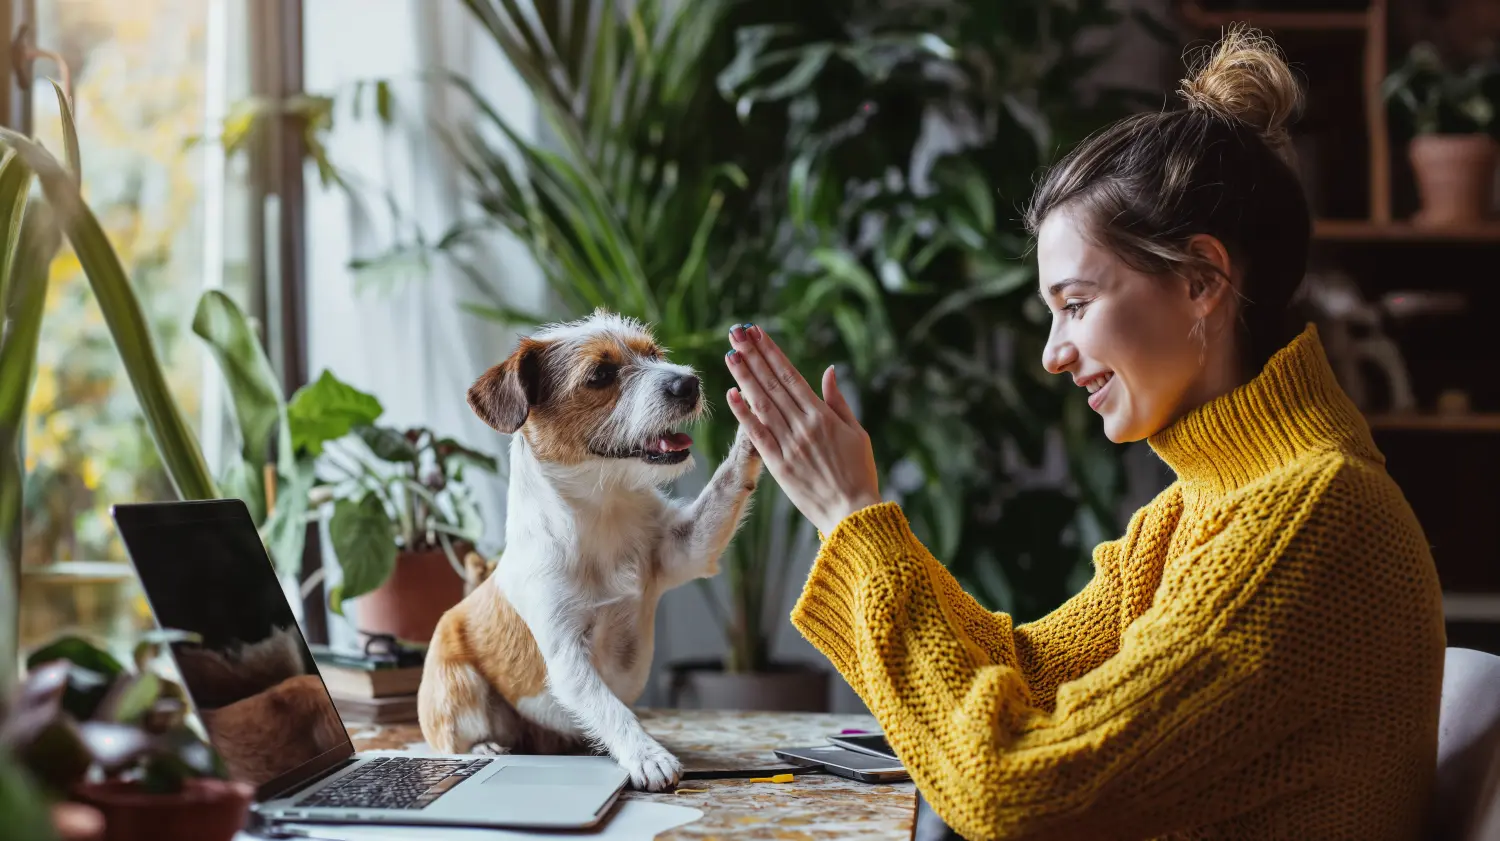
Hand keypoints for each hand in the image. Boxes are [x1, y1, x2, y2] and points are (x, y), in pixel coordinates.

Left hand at [723, 324, 880, 535]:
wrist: (853, 512)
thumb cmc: (859, 472)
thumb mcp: (857, 432)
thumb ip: (838, 401)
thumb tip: (829, 371)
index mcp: (822, 415)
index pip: (791, 376)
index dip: (772, 353)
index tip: (758, 333)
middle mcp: (803, 426)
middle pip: (772, 384)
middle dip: (753, 357)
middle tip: (736, 334)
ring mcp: (789, 445)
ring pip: (761, 404)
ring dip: (744, 378)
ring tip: (730, 355)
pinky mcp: (778, 465)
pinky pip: (757, 435)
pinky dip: (744, 414)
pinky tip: (732, 395)